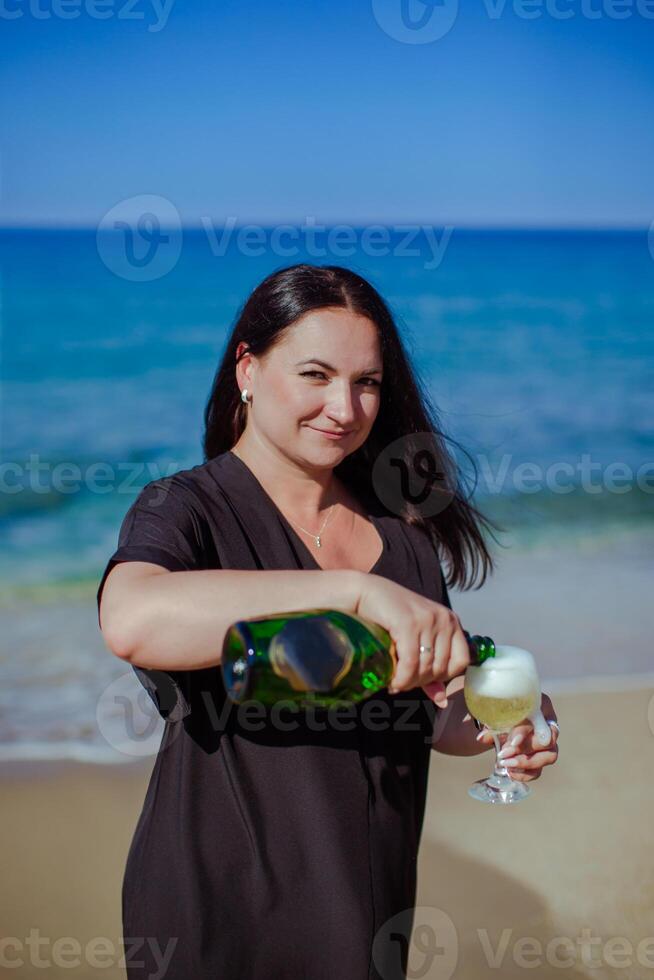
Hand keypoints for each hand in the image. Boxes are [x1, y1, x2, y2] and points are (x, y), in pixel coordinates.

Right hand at [355, 573, 471, 707]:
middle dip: (419, 682)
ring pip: (425, 668)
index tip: (421, 678)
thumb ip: (430, 668)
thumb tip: (442, 700)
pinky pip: (410, 662)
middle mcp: (444, 619)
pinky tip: (391, 681)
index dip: (442, 677)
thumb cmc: (391, 617)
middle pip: (441, 668)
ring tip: (395, 682)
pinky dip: (401, 678)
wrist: (365, 593)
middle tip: (402, 682)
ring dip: (408, 682)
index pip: (461, 662)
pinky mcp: (409, 623)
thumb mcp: (416, 640)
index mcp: (451, 621)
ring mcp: (428, 620)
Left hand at [476, 694, 559, 781]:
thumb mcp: (497, 712)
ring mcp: (548, 744)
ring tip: (506, 764)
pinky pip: (539, 770)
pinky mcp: (540, 759)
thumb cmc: (500, 709)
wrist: (498, 718)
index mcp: (540, 706)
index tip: (512, 742)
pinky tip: (510, 772)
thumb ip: (493, 723)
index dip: (526, 732)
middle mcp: (548, 725)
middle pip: (548, 740)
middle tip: (504, 753)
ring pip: (549, 757)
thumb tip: (482, 738)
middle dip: (525, 749)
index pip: (539, 719)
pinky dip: (525, 774)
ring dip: (527, 763)